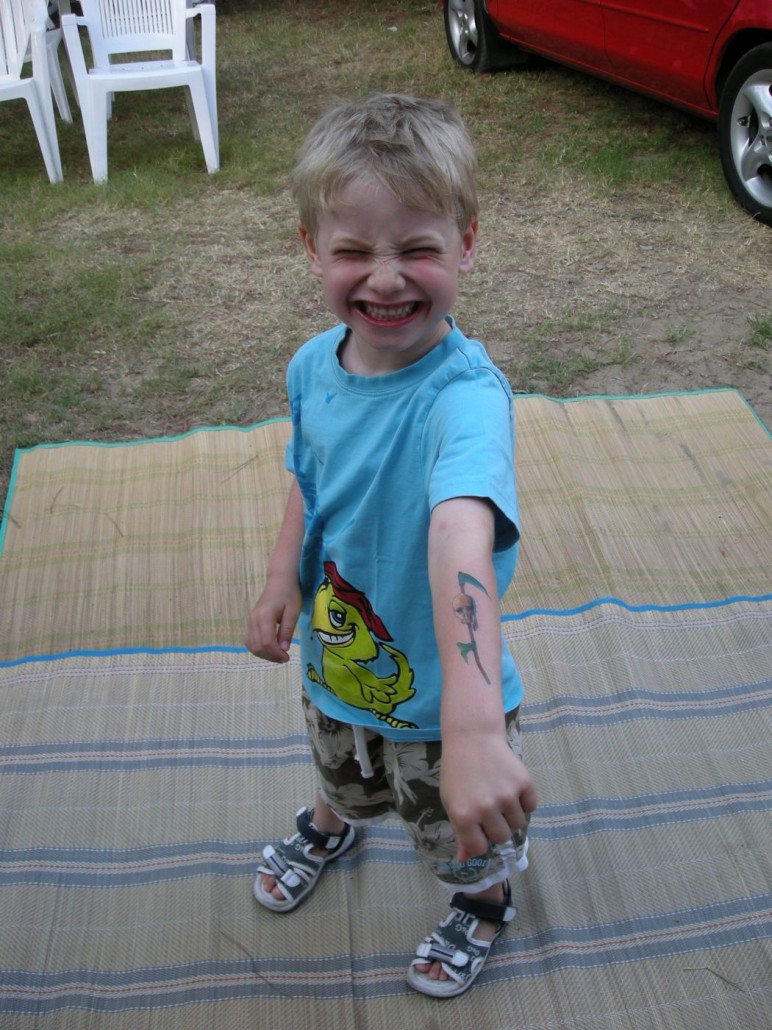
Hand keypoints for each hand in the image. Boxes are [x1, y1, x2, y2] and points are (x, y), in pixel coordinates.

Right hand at [245, 576, 300, 663]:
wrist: (279, 581)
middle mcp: (253, 620)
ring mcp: (250, 621)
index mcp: (265, 616)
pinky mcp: (250, 622)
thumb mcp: (293, 612)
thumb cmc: (289, 594)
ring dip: (264, 654)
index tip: (287, 658)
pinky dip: (258, 649)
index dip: (276, 654)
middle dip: (271, 656)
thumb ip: (287, 631)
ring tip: (278, 655)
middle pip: (257, 646)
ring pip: (252, 645)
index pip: (266, 642)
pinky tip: (270, 649)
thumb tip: (283, 649)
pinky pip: (249, 640)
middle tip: (284, 658)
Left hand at [439, 730, 536, 862]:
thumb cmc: (457, 771)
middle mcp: (486, 809)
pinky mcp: (524, 783)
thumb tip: (465, 860)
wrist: (472, 737)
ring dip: (511, 815)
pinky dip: (524, 801)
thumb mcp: (450, 801)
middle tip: (489, 808)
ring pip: (518, 824)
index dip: (479, 840)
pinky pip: (531, 807)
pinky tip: (511, 786)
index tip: (478, 828)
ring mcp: (507, 796)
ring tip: (500, 795)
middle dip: (496, 827)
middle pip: (502, 838)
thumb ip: (460, 832)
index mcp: (464, 816)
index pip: (480, 848)